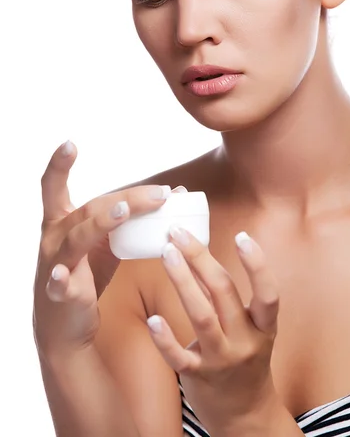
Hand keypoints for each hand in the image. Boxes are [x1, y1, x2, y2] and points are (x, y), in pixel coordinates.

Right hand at [33, 140, 172, 359]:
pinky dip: (61, 280)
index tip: (70, 143)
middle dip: (126, 199)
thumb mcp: (106, 245)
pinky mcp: (59, 294)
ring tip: (124, 212)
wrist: (65, 327)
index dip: (60, 165)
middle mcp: (55, 238)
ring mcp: (54, 264)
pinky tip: (64, 276)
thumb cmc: (86, 277)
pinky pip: (59, 284)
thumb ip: (132, 219)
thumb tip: (172, 192)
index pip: (55, 188)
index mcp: (63, 223)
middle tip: (162, 193)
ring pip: (77, 238)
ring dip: (101, 223)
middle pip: (90, 209)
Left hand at [146, 225, 279, 434]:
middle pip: (224, 292)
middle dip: (200, 257)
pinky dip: (165, 338)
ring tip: (166, 254)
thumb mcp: (250, 330)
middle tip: (178, 232)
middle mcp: (246, 342)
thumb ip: (227, 298)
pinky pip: (179, 357)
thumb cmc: (244, 360)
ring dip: (182, 281)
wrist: (245, 414)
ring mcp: (222, 360)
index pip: (268, 293)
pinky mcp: (199, 378)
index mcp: (263, 327)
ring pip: (202, 316)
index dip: (257, 264)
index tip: (242, 235)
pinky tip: (153, 319)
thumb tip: (198, 255)